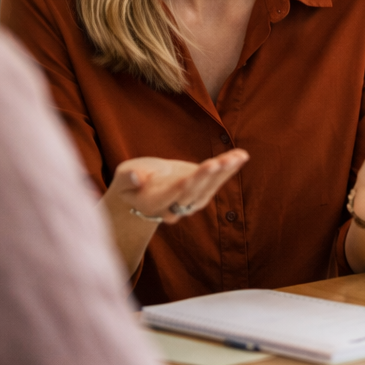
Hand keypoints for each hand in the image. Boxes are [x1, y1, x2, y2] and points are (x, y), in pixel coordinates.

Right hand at [107, 150, 248, 222]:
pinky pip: (217, 181)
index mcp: (152, 204)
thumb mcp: (123, 176)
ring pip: (209, 189)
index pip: (170, 196)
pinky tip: (241, 156)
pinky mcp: (202, 191)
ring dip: (224, 173)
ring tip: (237, 157)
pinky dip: (230, 169)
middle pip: (193, 193)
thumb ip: (127, 178)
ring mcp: (190, 201)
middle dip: (207, 177)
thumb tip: (136, 177)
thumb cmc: (130, 179)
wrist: (143, 187)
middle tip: (220, 162)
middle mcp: (174, 207)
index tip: (193, 175)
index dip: (184, 186)